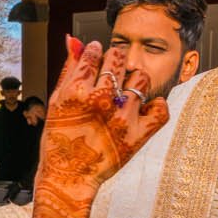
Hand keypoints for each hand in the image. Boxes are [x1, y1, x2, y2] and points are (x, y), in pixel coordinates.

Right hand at [31, 37, 169, 217]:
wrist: (70, 177)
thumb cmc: (60, 140)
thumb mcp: (57, 100)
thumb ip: (69, 68)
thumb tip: (74, 40)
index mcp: (77, 91)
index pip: (95, 52)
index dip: (96, 52)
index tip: (96, 57)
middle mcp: (101, 101)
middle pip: (119, 58)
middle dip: (115, 60)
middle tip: (111, 73)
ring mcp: (122, 118)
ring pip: (141, 78)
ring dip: (135, 80)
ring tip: (125, 92)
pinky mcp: (138, 135)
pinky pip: (160, 108)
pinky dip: (156, 105)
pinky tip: (142, 108)